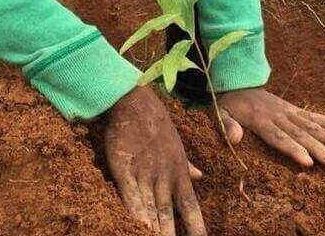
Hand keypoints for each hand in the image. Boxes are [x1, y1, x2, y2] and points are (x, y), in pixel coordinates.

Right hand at [104, 86, 206, 235]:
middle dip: (170, 235)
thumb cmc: (156, 123)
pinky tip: (138, 225)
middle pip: (168, 215)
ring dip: (154, 229)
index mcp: (179, 171)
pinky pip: (130, 195)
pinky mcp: (123, 169)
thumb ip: (186, 165)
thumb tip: (200, 177)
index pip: (190, 207)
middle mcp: (164, 176)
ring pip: (151, 209)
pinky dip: (135, 211)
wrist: (134, 102)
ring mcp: (144, 173)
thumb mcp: (177, 144)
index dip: (196, 228)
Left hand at [217, 88, 324, 166]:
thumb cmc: (225, 103)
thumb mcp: (218, 113)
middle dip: (318, 148)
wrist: (235, 80)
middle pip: (300, 134)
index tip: (308, 162)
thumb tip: (234, 139)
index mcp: (259, 120)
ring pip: (311, 125)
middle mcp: (277, 115)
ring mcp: (287, 111)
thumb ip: (227, 125)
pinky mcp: (292, 108)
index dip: (293, 150)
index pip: (279, 138)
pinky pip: (312, 115)